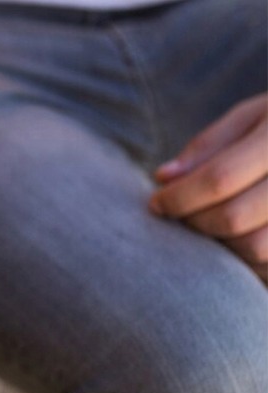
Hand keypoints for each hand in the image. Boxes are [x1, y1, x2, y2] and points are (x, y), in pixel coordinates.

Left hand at [150, 93, 267, 278]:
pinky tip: (241, 237)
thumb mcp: (257, 114)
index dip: (179, 197)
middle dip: (195, 223)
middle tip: (180, 217)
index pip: (220, 179)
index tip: (155, 204)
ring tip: (211, 226)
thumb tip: (162, 178)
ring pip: (256, 249)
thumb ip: (210, 145)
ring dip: (222, 245)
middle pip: (234, 218)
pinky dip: (250, 258)